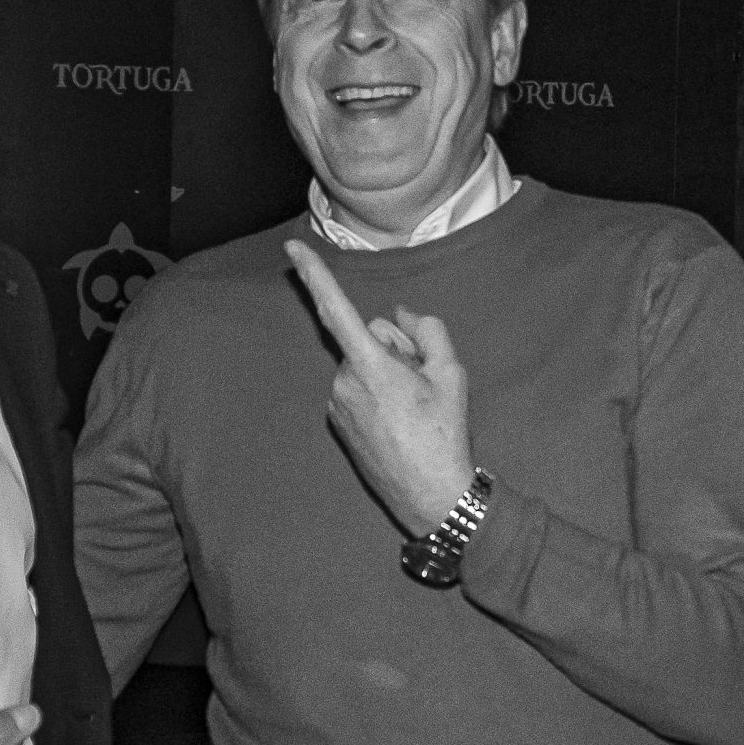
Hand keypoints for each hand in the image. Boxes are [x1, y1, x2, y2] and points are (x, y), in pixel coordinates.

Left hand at [284, 239, 476, 533]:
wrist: (430, 496)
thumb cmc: (444, 434)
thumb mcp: (451, 373)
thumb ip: (426, 331)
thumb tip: (401, 314)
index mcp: (369, 365)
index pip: (336, 310)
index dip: (315, 275)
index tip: (292, 248)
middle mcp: (343, 381)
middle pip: (369, 338)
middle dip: (395, 348)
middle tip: (424, 382)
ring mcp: (337, 404)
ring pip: (364, 364)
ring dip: (388, 373)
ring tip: (413, 408)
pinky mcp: (337, 422)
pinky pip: (358, 388)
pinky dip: (378, 392)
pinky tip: (400, 420)